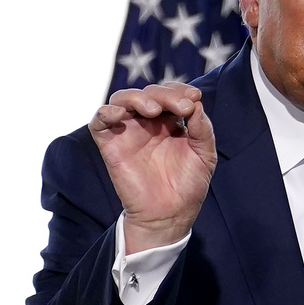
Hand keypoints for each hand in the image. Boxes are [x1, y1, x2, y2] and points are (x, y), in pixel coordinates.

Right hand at [88, 82, 216, 253]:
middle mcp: (147, 122)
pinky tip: (120, 113)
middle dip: (166, 94)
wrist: (170, 214)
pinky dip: (106, 111)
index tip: (194, 97)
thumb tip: (196, 103)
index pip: (171, 93)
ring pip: (123, 98)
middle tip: (182, 107)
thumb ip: (202, 128)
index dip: (181, 90)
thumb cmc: (188, 184)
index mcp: (170, 120)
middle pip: (150, 92)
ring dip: (138, 97)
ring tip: (153, 109)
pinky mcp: (110, 145)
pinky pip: (99, 120)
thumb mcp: (204, 154)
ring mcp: (128, 131)